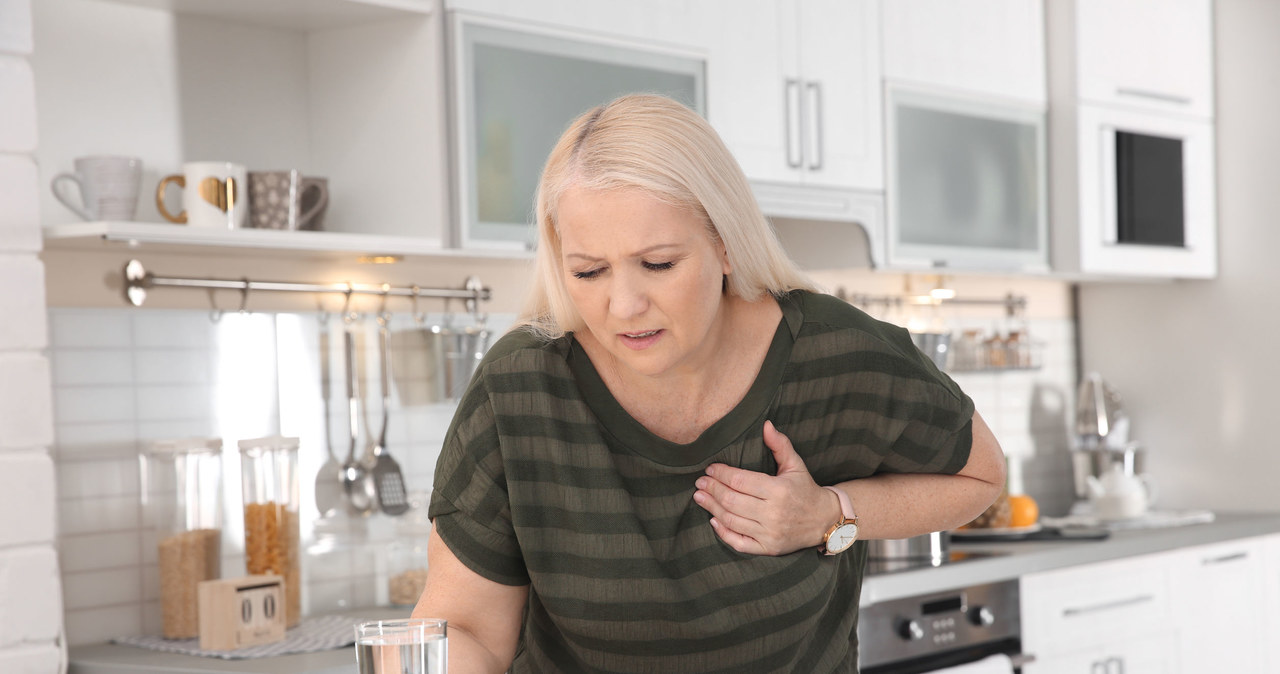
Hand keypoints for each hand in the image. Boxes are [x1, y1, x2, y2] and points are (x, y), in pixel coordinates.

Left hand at [693, 420, 839, 555]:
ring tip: (699, 497)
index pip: (740, 481)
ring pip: (731, 520)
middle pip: (731, 500)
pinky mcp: (768, 548)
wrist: (824, 521)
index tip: (710, 469)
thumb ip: (780, 444)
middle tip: (700, 482)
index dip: (721, 474)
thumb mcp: (796, 464)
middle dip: (712, 490)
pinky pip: (739, 543)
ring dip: (711, 508)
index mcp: (779, 490)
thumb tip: (765, 424)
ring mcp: (770, 533)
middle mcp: (773, 513)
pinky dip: (723, 533)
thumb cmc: (806, 489)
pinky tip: (713, 521)